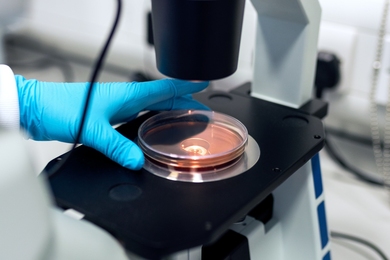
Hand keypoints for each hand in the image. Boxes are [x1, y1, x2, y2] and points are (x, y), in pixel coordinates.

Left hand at [15, 76, 208, 169]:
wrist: (36, 109)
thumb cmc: (59, 108)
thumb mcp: (91, 128)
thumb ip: (115, 146)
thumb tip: (138, 161)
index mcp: (126, 95)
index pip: (163, 88)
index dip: (184, 86)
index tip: (202, 84)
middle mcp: (125, 98)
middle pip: (162, 98)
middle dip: (183, 102)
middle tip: (201, 110)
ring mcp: (118, 107)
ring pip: (151, 107)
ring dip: (169, 111)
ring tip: (184, 119)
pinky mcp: (109, 116)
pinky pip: (138, 116)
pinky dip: (151, 121)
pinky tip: (153, 130)